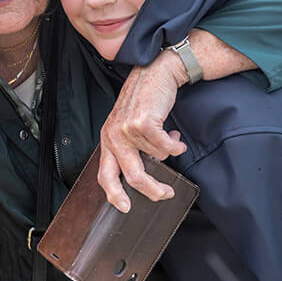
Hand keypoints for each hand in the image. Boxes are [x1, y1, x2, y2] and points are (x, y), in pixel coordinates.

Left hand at [98, 48, 187, 212]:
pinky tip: (176, 139)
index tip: (125, 207)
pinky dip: (175, 146)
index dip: (114, 194)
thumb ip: (133, 148)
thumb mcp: (129, 125)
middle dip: (152, 190)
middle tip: (165, 193)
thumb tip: (148, 174)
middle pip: (132, 177)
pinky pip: (166, 148)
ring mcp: (126, 130)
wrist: (156, 73)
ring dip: (168, 153)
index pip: (105, 175)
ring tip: (170, 139)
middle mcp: (113, 135)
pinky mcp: (143, 123)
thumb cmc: (144, 99)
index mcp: (107, 139)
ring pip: (155, 159)